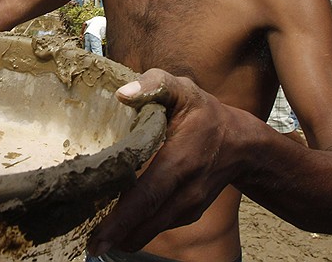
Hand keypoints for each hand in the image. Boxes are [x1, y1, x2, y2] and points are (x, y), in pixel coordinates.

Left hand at [87, 68, 235, 255]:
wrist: (241, 143)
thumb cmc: (204, 113)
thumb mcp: (183, 90)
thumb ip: (155, 85)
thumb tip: (122, 94)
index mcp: (180, 160)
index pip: (148, 194)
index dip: (123, 218)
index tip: (100, 237)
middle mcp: (186, 190)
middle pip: (149, 221)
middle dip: (119, 236)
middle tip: (90, 246)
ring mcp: (189, 205)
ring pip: (154, 228)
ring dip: (127, 236)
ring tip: (99, 241)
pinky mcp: (189, 212)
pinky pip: (160, 224)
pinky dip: (139, 229)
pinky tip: (120, 229)